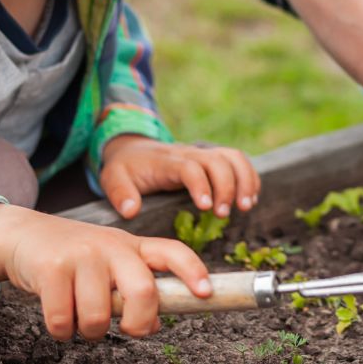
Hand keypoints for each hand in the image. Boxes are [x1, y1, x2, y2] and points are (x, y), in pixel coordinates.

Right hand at [0, 205, 210, 339]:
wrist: (23, 235)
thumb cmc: (76, 258)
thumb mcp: (111, 265)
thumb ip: (135, 290)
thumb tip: (155, 325)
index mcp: (133, 246)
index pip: (172, 252)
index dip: (193, 272)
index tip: (205, 294)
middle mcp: (112, 246)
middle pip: (143, 291)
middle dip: (138, 323)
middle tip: (126, 329)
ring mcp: (82, 255)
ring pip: (98, 317)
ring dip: (88, 332)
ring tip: (80, 319)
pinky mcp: (52, 268)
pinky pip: (63, 321)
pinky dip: (61, 331)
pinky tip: (58, 318)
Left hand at [100, 135, 259, 219]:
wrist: (133, 148)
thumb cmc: (126, 168)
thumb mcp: (113, 179)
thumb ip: (120, 194)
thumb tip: (131, 210)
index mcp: (166, 161)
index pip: (189, 167)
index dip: (201, 186)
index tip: (206, 208)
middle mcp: (189, 153)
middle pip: (217, 160)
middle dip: (227, 187)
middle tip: (224, 214)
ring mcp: (203, 154)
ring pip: (233, 157)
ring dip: (245, 180)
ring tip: (245, 206)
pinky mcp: (212, 158)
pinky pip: (237, 160)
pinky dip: (249, 177)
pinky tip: (249, 199)